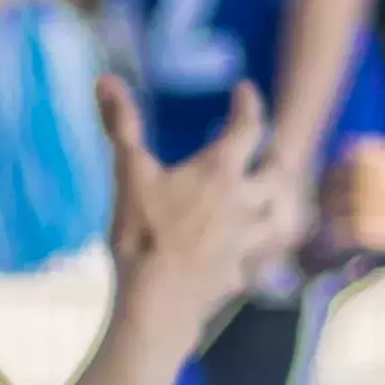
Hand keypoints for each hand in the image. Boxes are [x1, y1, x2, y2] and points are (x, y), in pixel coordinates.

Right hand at [103, 76, 296, 339]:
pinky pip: (259, 257)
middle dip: (276, 155)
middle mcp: (243, 204)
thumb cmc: (144, 236)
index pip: (248, 128)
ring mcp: (246, 242)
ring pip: (278, 216)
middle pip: (277, 173)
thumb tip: (106, 79)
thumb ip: (122, 126)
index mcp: (219, 173)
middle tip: (270, 147)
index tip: (245, 90)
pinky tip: (248, 253)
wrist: (158, 305)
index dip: (249, 105)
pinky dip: (259, 249)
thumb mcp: (129, 174)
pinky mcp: (239, 274)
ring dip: (278, 202)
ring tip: (270, 198)